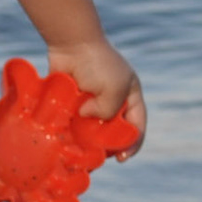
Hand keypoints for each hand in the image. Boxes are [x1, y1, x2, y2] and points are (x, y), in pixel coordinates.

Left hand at [46, 37, 146, 157]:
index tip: (120, 159)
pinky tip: (65, 141)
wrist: (71, 43)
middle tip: (99, 158)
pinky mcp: (72, 99)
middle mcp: (112, 99)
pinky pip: (72, 120)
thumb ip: (108, 111)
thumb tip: (85, 118)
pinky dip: (70, 130)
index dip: (132, 144)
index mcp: (130, 95)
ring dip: (87, 141)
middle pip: (113, 130)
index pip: (137, 125)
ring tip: (81, 155)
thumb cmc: (98, 64)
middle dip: (107, 146)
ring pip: (91, 128)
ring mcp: (91, 99)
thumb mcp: (114, 90)